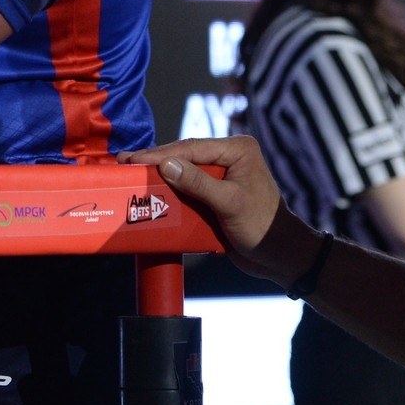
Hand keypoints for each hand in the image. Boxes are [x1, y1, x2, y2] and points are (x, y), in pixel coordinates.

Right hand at [120, 137, 303, 280]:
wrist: (281, 257)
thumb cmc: (263, 227)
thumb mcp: (230, 204)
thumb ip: (199, 183)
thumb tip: (166, 165)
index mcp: (237, 149)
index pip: (191, 147)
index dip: (159, 154)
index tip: (132, 159)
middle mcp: (228, 157)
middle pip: (183, 156)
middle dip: (155, 161)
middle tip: (124, 164)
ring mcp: (222, 174)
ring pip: (182, 170)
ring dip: (159, 175)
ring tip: (130, 175)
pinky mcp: (215, 192)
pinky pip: (186, 187)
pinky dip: (169, 190)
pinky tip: (150, 190)